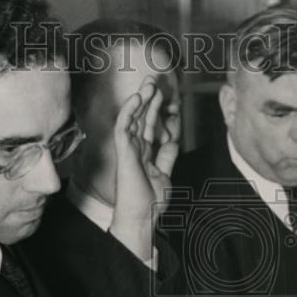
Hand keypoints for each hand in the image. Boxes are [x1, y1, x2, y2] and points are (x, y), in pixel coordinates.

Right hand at [110, 76, 180, 259]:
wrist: (142, 217)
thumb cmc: (151, 202)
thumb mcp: (165, 173)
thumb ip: (167, 155)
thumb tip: (172, 139)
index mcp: (145, 153)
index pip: (152, 126)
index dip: (160, 111)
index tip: (171, 98)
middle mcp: (135, 148)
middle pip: (142, 118)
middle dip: (149, 98)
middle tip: (156, 78)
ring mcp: (128, 149)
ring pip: (133, 118)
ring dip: (141, 99)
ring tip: (150, 82)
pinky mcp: (123, 151)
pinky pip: (123, 126)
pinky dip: (130, 111)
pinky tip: (138, 97)